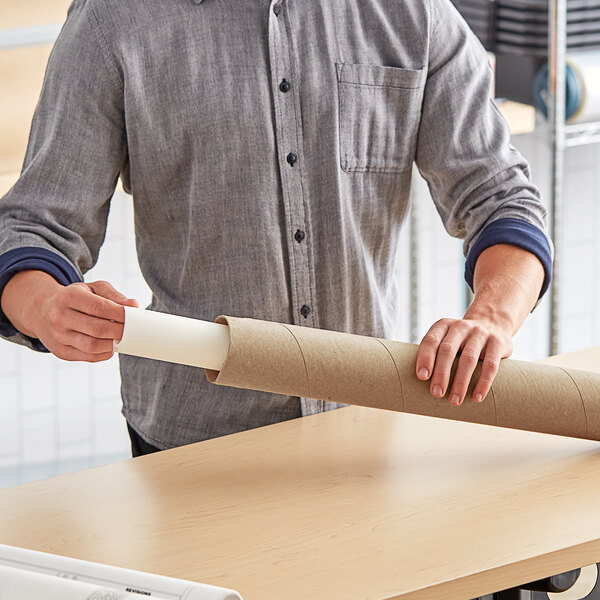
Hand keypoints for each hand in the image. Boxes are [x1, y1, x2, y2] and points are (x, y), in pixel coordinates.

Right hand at [2, 271, 137, 362]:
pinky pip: (88, 356)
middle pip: (97, 328)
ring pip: (92, 345)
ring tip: (122, 338)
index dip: (120, 314)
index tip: (134, 316)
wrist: (42, 311)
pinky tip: (111, 346)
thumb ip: (114, 296)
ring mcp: (58, 336)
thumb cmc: (75, 298)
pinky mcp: (61, 352)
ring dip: (113, 344)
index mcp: (69, 297)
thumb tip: (134, 305)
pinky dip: (104, 353)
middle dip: (120, 331)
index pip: (100, 307)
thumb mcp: (92, 289)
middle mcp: (60, 317)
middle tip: (133, 330)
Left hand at [415, 316, 512, 404]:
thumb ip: (435, 354)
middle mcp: (461, 326)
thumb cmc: (461, 340)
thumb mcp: (447, 338)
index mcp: (443, 325)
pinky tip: (477, 397)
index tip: (422, 377)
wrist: (493, 324)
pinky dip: (483, 383)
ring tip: (455, 400)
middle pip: (447, 350)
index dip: (425, 358)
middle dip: (441, 373)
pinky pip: (490, 365)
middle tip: (436, 393)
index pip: (431, 340)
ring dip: (460, 382)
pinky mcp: (498, 342)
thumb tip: (417, 385)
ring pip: (468, 359)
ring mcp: (480, 333)